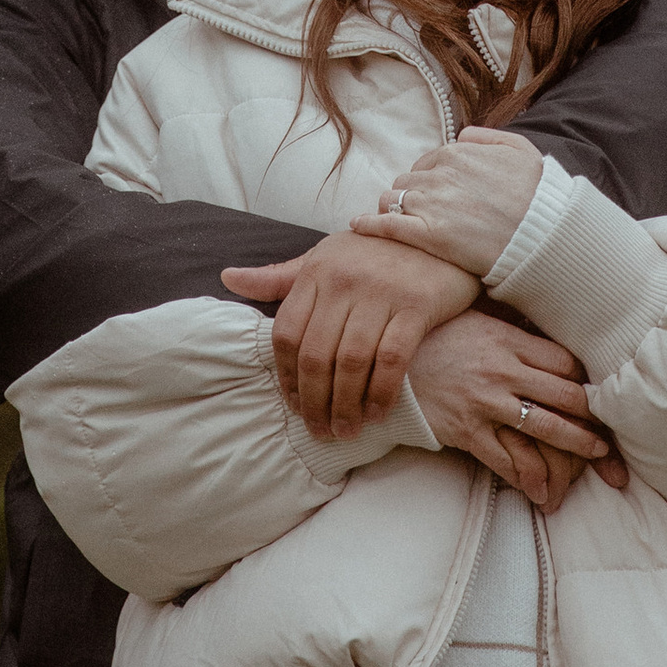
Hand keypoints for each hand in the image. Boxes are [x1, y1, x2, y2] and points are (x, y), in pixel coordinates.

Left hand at [221, 238, 478, 436]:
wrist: (438, 236)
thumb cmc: (374, 253)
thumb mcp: (324, 258)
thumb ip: (279, 277)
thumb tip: (227, 277)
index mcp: (316, 272)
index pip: (286, 334)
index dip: (285, 377)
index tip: (293, 405)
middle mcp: (344, 281)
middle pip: (315, 355)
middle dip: (314, 402)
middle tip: (320, 431)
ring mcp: (380, 293)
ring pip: (351, 363)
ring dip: (345, 405)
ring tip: (346, 430)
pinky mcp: (416, 306)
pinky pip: (392, 360)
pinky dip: (381, 393)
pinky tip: (376, 413)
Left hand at [350, 128, 542, 279]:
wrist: (544, 233)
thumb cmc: (538, 194)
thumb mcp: (520, 148)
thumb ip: (487, 136)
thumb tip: (462, 136)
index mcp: (457, 153)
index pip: (427, 162)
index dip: (429, 179)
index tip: (434, 193)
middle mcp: (439, 174)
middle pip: (407, 180)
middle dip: (410, 194)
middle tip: (419, 211)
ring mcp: (431, 205)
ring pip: (393, 199)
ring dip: (393, 208)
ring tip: (398, 221)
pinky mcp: (428, 235)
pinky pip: (386, 224)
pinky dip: (368, 223)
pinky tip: (357, 225)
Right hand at [406, 309, 624, 512]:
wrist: (387, 362)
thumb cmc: (437, 336)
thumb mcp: (478, 318)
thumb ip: (513, 328)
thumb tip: (548, 332)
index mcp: (508, 340)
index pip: (564, 362)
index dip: (587, 378)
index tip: (601, 390)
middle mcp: (502, 372)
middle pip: (565, 396)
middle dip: (594, 416)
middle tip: (612, 428)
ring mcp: (486, 403)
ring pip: (544, 429)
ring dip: (576, 445)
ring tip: (597, 455)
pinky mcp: (468, 431)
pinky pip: (506, 459)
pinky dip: (527, 477)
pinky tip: (544, 490)